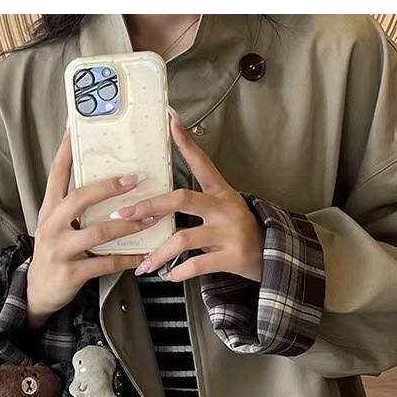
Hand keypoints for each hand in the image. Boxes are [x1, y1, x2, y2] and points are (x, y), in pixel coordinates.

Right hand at [26, 130, 160, 328]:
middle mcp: (52, 226)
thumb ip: (74, 208)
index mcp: (50, 210)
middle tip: (134, 178)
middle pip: (79, 199)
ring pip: (98, 232)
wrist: (38, 292)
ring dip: (128, 224)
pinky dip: (127, 258)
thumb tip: (108, 184)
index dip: (66, 151)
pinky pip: (105, 263)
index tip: (75, 127)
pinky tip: (143, 254)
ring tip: (150, 218)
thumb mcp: (57, 227)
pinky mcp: (71, 272)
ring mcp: (60, 249)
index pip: (56, 174)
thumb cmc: (55, 254)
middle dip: (108, 187)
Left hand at [112, 108, 264, 282]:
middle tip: (125, 213)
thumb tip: (153, 206)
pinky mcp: (232, 256)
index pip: (201, 163)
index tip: (171, 121)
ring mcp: (229, 232)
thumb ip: (194, 205)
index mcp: (220, 193)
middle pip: (182, 200)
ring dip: (159, 253)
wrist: (270, 256)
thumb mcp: (222, 209)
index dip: (186, 143)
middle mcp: (224, 209)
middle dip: (150, 207)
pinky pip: (197, 263)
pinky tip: (170, 275)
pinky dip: (179, 271)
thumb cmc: (237, 232)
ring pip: (184, 238)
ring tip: (144, 264)